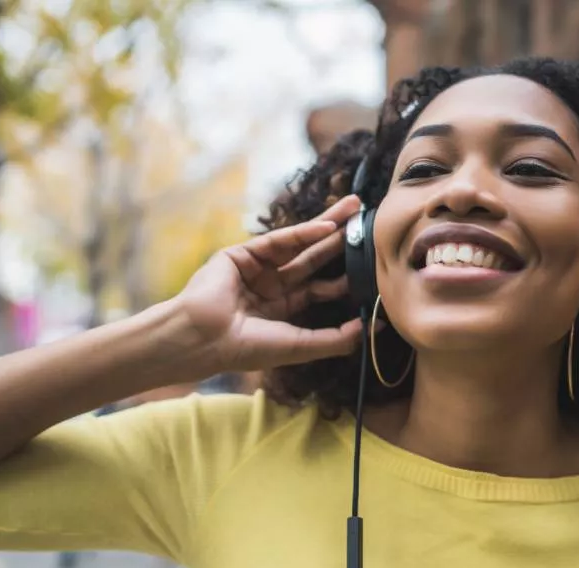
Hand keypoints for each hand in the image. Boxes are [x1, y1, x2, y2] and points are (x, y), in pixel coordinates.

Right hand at [173, 195, 363, 372]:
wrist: (203, 339)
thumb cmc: (246, 348)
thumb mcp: (300, 345)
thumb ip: (337, 339)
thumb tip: (374, 325)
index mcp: (283, 309)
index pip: (321, 289)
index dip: (347, 278)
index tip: (375, 266)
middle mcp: (272, 285)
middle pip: (315, 259)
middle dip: (341, 241)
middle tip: (369, 223)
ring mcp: (258, 267)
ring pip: (301, 243)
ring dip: (328, 225)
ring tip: (355, 209)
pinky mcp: (243, 253)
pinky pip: (280, 240)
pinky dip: (304, 232)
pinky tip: (328, 226)